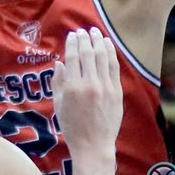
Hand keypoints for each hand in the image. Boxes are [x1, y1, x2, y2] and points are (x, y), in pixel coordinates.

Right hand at [55, 28, 122, 155]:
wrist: (93, 144)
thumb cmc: (72, 127)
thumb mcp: (58, 105)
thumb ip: (58, 82)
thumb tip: (60, 63)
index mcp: (72, 87)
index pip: (72, 58)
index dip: (72, 44)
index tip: (72, 35)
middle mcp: (89, 84)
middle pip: (88, 54)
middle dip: (85, 39)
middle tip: (83, 31)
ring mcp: (105, 87)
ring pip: (103, 57)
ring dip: (99, 42)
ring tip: (96, 32)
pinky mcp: (116, 91)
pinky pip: (114, 67)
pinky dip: (111, 53)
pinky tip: (107, 45)